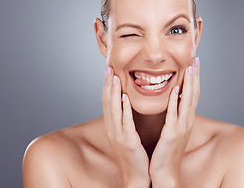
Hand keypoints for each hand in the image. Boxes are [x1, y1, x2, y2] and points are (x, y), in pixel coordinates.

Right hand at [102, 67, 149, 187]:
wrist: (136, 175)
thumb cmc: (133, 153)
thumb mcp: (126, 134)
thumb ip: (125, 118)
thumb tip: (126, 103)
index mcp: (112, 126)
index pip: (107, 102)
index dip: (107, 86)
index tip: (109, 71)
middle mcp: (112, 129)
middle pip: (107, 103)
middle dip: (107, 85)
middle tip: (108, 68)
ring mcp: (118, 135)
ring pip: (113, 110)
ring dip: (113, 93)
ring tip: (114, 77)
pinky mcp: (127, 141)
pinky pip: (125, 122)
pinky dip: (124, 109)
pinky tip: (125, 98)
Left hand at [149, 57, 199, 186]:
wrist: (165, 172)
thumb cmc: (167, 150)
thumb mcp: (173, 130)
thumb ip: (174, 115)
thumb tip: (174, 99)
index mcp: (185, 120)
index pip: (193, 95)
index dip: (195, 79)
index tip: (194, 63)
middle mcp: (186, 122)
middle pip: (194, 94)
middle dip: (195, 76)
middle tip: (196, 59)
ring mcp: (181, 128)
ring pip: (188, 102)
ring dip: (190, 84)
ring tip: (190, 68)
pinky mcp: (172, 134)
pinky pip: (174, 114)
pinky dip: (176, 101)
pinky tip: (175, 89)